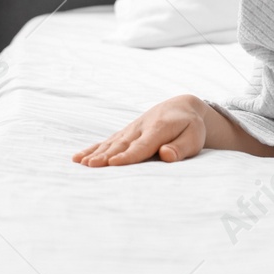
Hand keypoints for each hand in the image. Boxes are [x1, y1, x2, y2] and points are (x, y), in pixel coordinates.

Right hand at [72, 94, 207, 166]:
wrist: (181, 108)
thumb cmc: (189, 127)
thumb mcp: (194, 137)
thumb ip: (181, 147)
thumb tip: (166, 154)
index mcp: (159, 128)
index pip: (142, 145)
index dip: (128, 155)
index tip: (114, 163)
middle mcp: (141, 127)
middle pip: (122, 144)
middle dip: (106, 155)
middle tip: (91, 165)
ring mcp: (130, 129)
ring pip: (111, 142)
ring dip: (96, 152)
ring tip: (81, 163)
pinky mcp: (125, 133)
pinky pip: (107, 141)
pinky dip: (93, 149)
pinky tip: (78, 157)